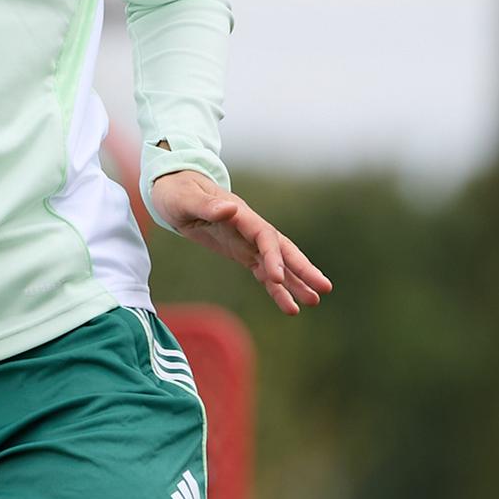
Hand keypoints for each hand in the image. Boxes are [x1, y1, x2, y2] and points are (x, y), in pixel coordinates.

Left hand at [147, 170, 332, 314]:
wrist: (174, 191)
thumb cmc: (177, 192)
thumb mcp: (185, 198)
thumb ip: (206, 205)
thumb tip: (230, 209)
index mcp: (240, 214)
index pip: (264, 236)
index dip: (273, 256)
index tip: (278, 278)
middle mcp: (250, 227)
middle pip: (282, 249)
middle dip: (302, 269)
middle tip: (323, 288)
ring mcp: (248, 241)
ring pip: (279, 263)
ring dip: (297, 282)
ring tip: (315, 301)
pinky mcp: (243, 252)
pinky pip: (264, 274)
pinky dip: (277, 290)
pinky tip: (290, 308)